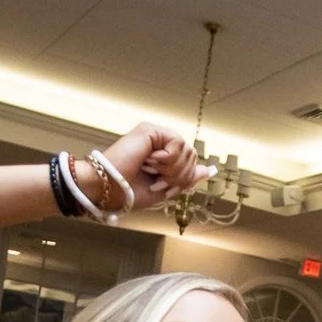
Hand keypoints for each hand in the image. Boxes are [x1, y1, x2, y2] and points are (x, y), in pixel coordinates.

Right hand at [96, 124, 212, 208]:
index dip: (183, 180)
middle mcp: (160, 142)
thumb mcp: (167, 189)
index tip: (161, 188)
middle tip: (157, 181)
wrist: (111, 190)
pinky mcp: (149, 130)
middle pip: (192, 156)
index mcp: (164, 155)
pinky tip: (150, 161)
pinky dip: (167, 159)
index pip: (191, 163)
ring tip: (152, 172)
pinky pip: (176, 143)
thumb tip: (210, 170)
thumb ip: (188, 178)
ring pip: (187, 150)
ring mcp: (155, 135)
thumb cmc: (130, 192)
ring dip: (172, 169)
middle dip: (178, 175)